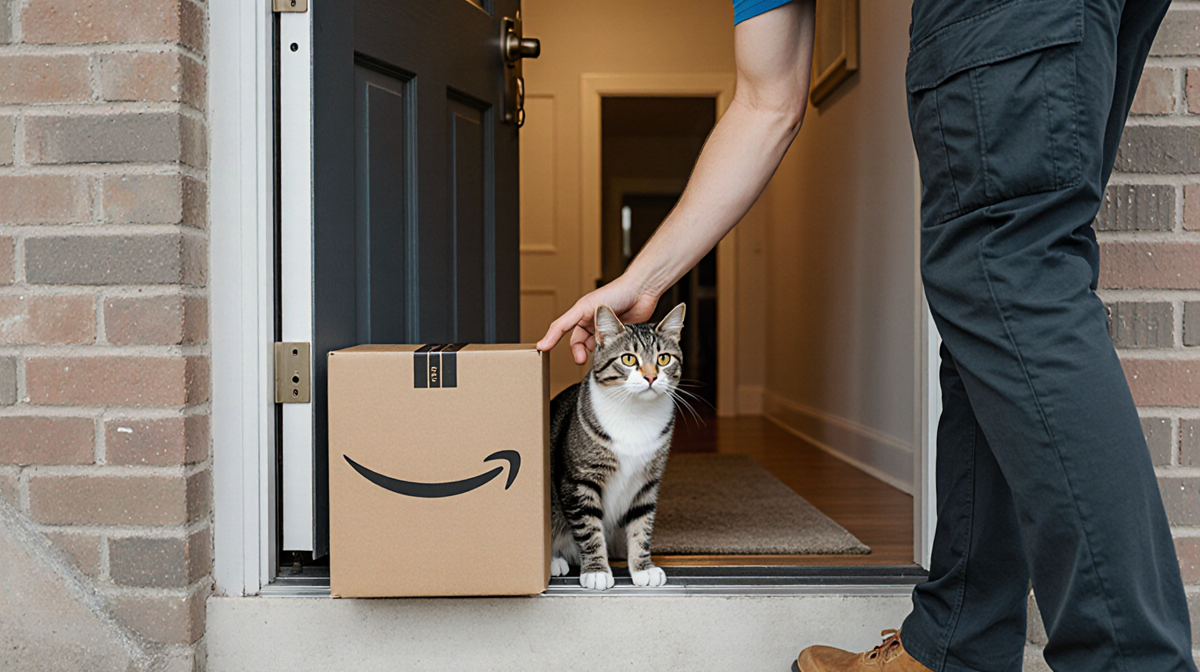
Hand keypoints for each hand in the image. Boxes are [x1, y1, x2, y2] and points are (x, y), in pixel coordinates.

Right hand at [536, 276, 659, 363]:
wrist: (642, 292)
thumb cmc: (616, 292)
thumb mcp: (586, 308)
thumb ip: (568, 326)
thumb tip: (553, 343)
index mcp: (581, 313)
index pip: (561, 329)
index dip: (551, 340)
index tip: (543, 350)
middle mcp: (591, 322)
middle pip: (578, 343)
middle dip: (579, 351)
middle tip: (581, 359)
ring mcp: (605, 330)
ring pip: (594, 347)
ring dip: (596, 351)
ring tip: (601, 350)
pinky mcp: (618, 336)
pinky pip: (609, 348)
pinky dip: (609, 351)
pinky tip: (613, 349)